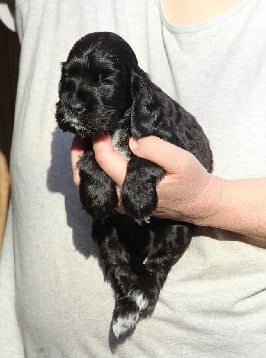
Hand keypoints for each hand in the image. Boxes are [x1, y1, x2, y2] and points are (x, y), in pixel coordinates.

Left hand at [90, 135, 216, 222]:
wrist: (199, 204)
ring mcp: (120, 203)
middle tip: (81, 132)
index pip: (105, 161)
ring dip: (83, 162)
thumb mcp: (181, 161)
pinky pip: (100, 186)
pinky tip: (98, 154)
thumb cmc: (191, 181)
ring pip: (89, 184)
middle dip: (78, 154)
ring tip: (85, 140)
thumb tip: (132, 140)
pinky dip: (93, 169)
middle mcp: (120, 199)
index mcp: (131, 187)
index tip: (100, 124)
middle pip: (85, 178)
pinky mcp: (123, 202)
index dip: (99, 140)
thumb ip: (157, 149)